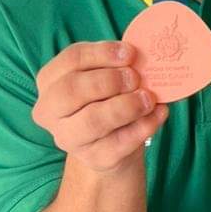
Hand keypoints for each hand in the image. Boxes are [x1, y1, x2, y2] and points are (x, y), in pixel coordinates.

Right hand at [32, 41, 167, 173]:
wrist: (114, 143)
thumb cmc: (108, 98)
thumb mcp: (108, 75)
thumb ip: (119, 64)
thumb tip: (144, 57)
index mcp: (51, 80)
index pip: (71, 59)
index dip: (102, 53)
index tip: (130, 53)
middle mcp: (51, 111)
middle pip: (72, 90)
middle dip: (109, 80)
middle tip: (136, 78)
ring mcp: (69, 138)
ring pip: (93, 120)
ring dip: (127, 106)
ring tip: (149, 98)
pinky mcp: (94, 158)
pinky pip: (120, 142)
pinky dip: (144, 126)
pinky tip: (159, 113)